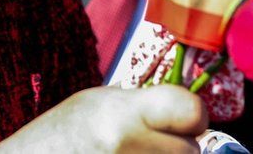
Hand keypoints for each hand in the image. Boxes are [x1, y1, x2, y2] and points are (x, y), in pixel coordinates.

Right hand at [0, 85, 206, 152]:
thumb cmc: (60, 135)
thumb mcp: (97, 103)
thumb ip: (145, 105)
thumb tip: (191, 113)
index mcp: (121, 115)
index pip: (192, 111)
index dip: (193, 114)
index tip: (183, 118)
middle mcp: (127, 147)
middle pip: (190, 150)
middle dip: (175, 146)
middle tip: (148, 142)